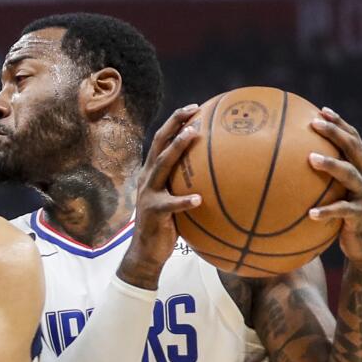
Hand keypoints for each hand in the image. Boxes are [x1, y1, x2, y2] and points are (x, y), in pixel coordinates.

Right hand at [118, 105, 201, 290]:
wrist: (147, 253)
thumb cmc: (166, 226)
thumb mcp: (174, 200)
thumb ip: (186, 185)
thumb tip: (215, 175)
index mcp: (152, 172)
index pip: (163, 140)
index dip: (176, 122)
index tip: (195, 108)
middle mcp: (147, 177)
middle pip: (160, 142)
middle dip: (176, 123)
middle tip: (194, 111)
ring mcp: (148, 193)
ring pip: (162, 165)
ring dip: (177, 148)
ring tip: (193, 135)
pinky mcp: (153, 212)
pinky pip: (170, 205)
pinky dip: (184, 201)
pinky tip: (199, 199)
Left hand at [307, 109, 361, 269]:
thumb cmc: (349, 217)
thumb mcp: (343, 193)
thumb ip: (330, 178)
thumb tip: (297, 166)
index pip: (353, 138)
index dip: (339, 123)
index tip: (321, 110)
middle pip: (353, 147)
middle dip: (335, 133)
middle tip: (314, 124)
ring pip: (349, 174)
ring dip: (330, 164)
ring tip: (310, 158)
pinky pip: (342, 211)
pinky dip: (326, 211)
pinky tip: (310, 213)